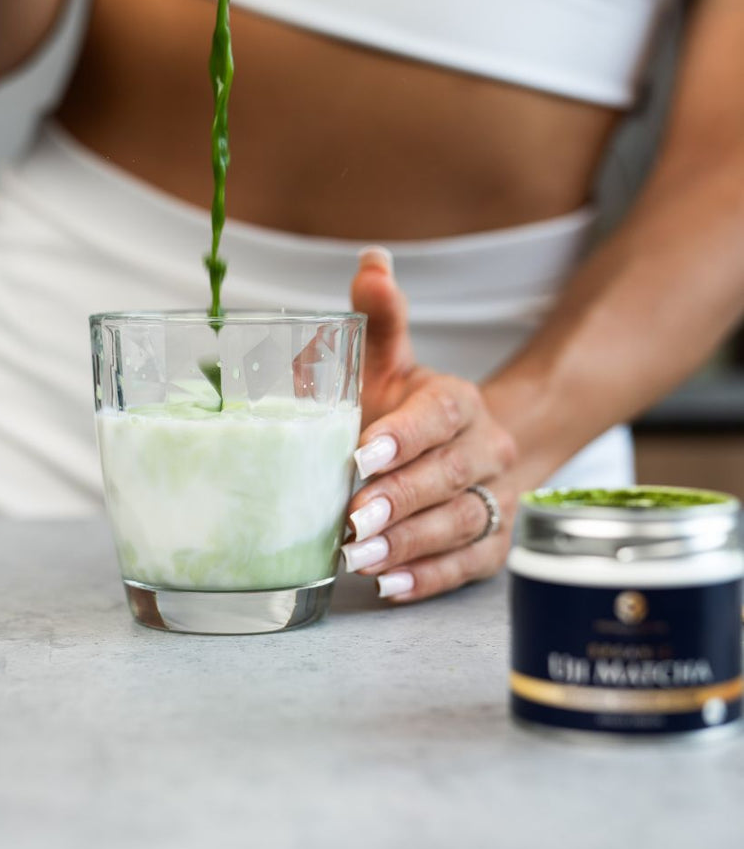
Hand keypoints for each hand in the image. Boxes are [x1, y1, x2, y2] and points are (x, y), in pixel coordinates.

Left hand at [345, 248, 518, 602]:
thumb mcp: (393, 363)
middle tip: (351, 518)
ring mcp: (498, 499)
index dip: (403, 436)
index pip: (438, 415)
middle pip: (449, 476)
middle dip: (399, 499)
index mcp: (459, 401)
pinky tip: (389, 587)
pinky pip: (469, 565)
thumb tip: (372, 262)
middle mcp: (488, 449)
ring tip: (358, 559)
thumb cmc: (410, 408)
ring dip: (409, 544)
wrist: (468, 449)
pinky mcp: (494, 544)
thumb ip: (381, 319)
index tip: (359, 454)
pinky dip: (429, 578)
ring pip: (462, 524)